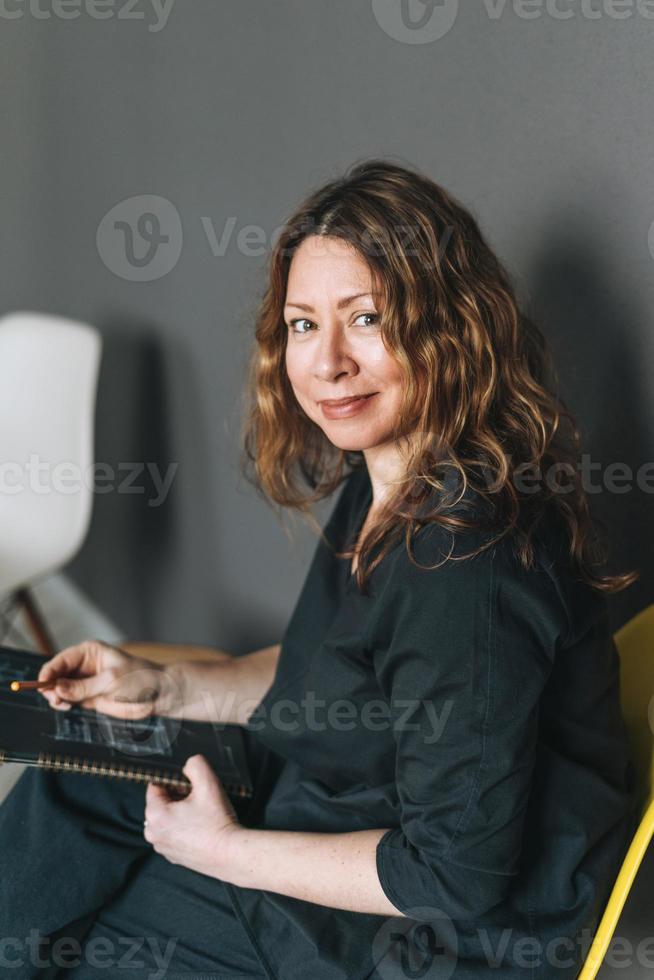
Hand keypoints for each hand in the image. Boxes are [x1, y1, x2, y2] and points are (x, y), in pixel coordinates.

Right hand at [36, 639, 183, 719]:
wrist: (158, 694)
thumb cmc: (140, 679)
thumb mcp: (110, 681)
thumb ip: (83, 687)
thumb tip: (57, 688)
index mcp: (89, 652)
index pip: (61, 660)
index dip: (49, 671)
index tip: (42, 683)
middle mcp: (84, 666)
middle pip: (56, 675)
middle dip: (50, 686)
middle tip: (53, 698)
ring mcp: (85, 682)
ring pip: (60, 689)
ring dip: (56, 696)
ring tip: (61, 703)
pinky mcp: (88, 698)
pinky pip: (69, 700)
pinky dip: (63, 704)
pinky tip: (66, 706)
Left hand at [144, 754, 240, 878]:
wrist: (230, 854)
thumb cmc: (217, 823)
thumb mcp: (208, 783)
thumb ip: (195, 764)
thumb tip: (187, 764)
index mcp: (155, 815)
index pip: (156, 785)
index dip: (175, 781)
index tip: (190, 787)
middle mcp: (153, 833)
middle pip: (161, 802)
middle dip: (178, 797)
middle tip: (198, 801)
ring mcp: (163, 847)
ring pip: (168, 818)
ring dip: (182, 812)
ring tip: (202, 816)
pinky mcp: (174, 856)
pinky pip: (174, 833)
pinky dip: (185, 828)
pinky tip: (202, 829)